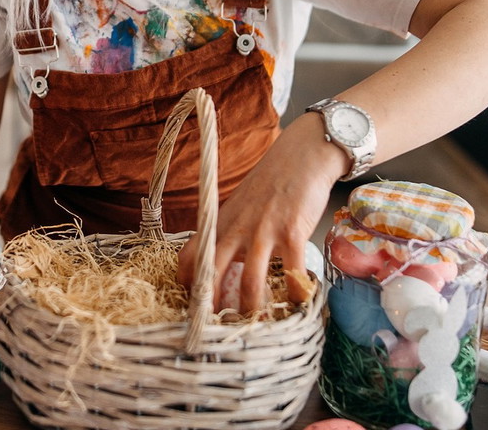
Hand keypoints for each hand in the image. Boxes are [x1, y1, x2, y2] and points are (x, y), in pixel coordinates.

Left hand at [176, 113, 341, 311]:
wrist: (300, 156)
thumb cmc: (270, 184)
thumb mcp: (238, 207)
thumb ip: (228, 234)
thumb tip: (218, 266)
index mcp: (219, 224)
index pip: (189, 257)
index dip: (187, 285)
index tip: (192, 307)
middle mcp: (235, 229)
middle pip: (211, 274)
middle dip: (210, 307)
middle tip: (215, 330)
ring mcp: (263, 231)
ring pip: (250, 282)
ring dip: (253, 309)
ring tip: (258, 325)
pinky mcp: (292, 232)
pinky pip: (292, 273)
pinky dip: (295, 294)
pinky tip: (298, 303)